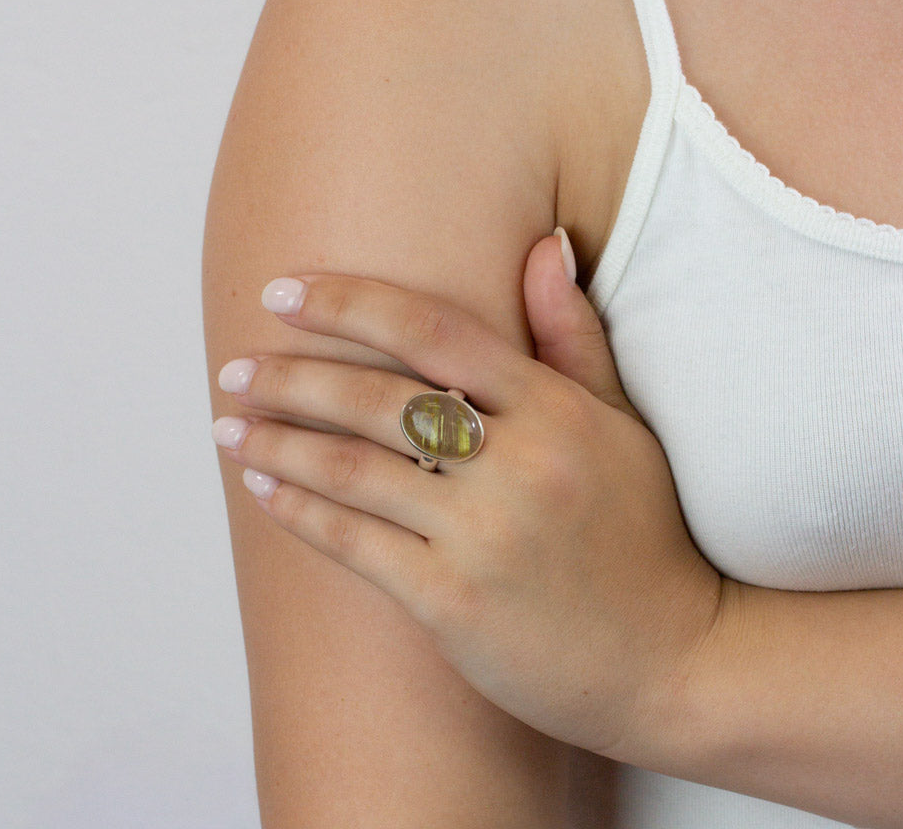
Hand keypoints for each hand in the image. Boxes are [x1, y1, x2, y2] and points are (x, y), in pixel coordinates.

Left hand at [211, 235, 721, 763]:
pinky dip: (298, 512)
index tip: (284, 291)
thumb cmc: (644, 532)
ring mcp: (484, 538)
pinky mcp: (453, 604)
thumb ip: (573, 334)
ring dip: (277, 442)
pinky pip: (355, 544)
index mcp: (555, 411)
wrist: (674, 658)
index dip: (350, 303)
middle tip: (235, 366)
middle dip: (292, 377)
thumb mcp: (619, 424)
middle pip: (378, 400)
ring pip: (353, 470)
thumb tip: (544, 244)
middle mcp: (518, 465)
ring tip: (227, 422)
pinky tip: (260, 487)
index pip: (434, 331)